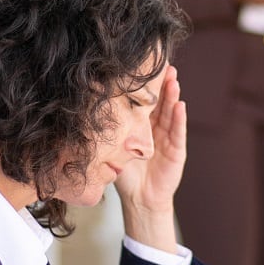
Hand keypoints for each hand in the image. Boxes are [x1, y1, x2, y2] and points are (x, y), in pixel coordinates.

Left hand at [116, 65, 185, 250]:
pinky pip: (178, 132)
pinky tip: (180, 105)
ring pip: (171, 112)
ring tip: (174, 79)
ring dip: (173, 96)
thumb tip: (83, 109)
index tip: (145, 66)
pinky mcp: (177, 150)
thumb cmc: (125, 174)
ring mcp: (168, 137)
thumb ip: (108, 131)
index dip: (147, 86)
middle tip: (165, 65)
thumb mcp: (114, 147)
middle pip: (161, 102)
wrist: (139, 199)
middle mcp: (157, 128)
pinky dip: (179, 118)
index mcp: (142, 126)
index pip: (145, 102)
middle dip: (164, 84)